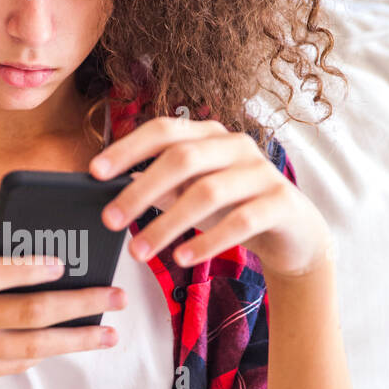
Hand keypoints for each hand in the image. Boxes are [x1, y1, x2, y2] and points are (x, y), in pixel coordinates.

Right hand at [0, 219, 125, 388]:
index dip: (31, 269)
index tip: (65, 263)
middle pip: (27, 313)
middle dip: (78, 305)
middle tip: (116, 297)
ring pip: (30, 346)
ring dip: (75, 340)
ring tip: (110, 333)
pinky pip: (13, 364)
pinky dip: (42, 353)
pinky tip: (68, 344)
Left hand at [88, 116, 333, 279]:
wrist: (293, 233)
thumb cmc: (233, 207)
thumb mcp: (191, 194)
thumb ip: (158, 188)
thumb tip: (111, 191)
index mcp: (210, 135)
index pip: (164, 130)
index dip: (127, 148)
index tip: (95, 173)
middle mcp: (236, 146)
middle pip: (182, 159)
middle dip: (140, 191)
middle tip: (108, 220)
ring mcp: (261, 172)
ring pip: (207, 192)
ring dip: (167, 224)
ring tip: (138, 251)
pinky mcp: (281, 203)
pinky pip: (241, 222)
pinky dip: (207, 241)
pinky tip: (182, 259)